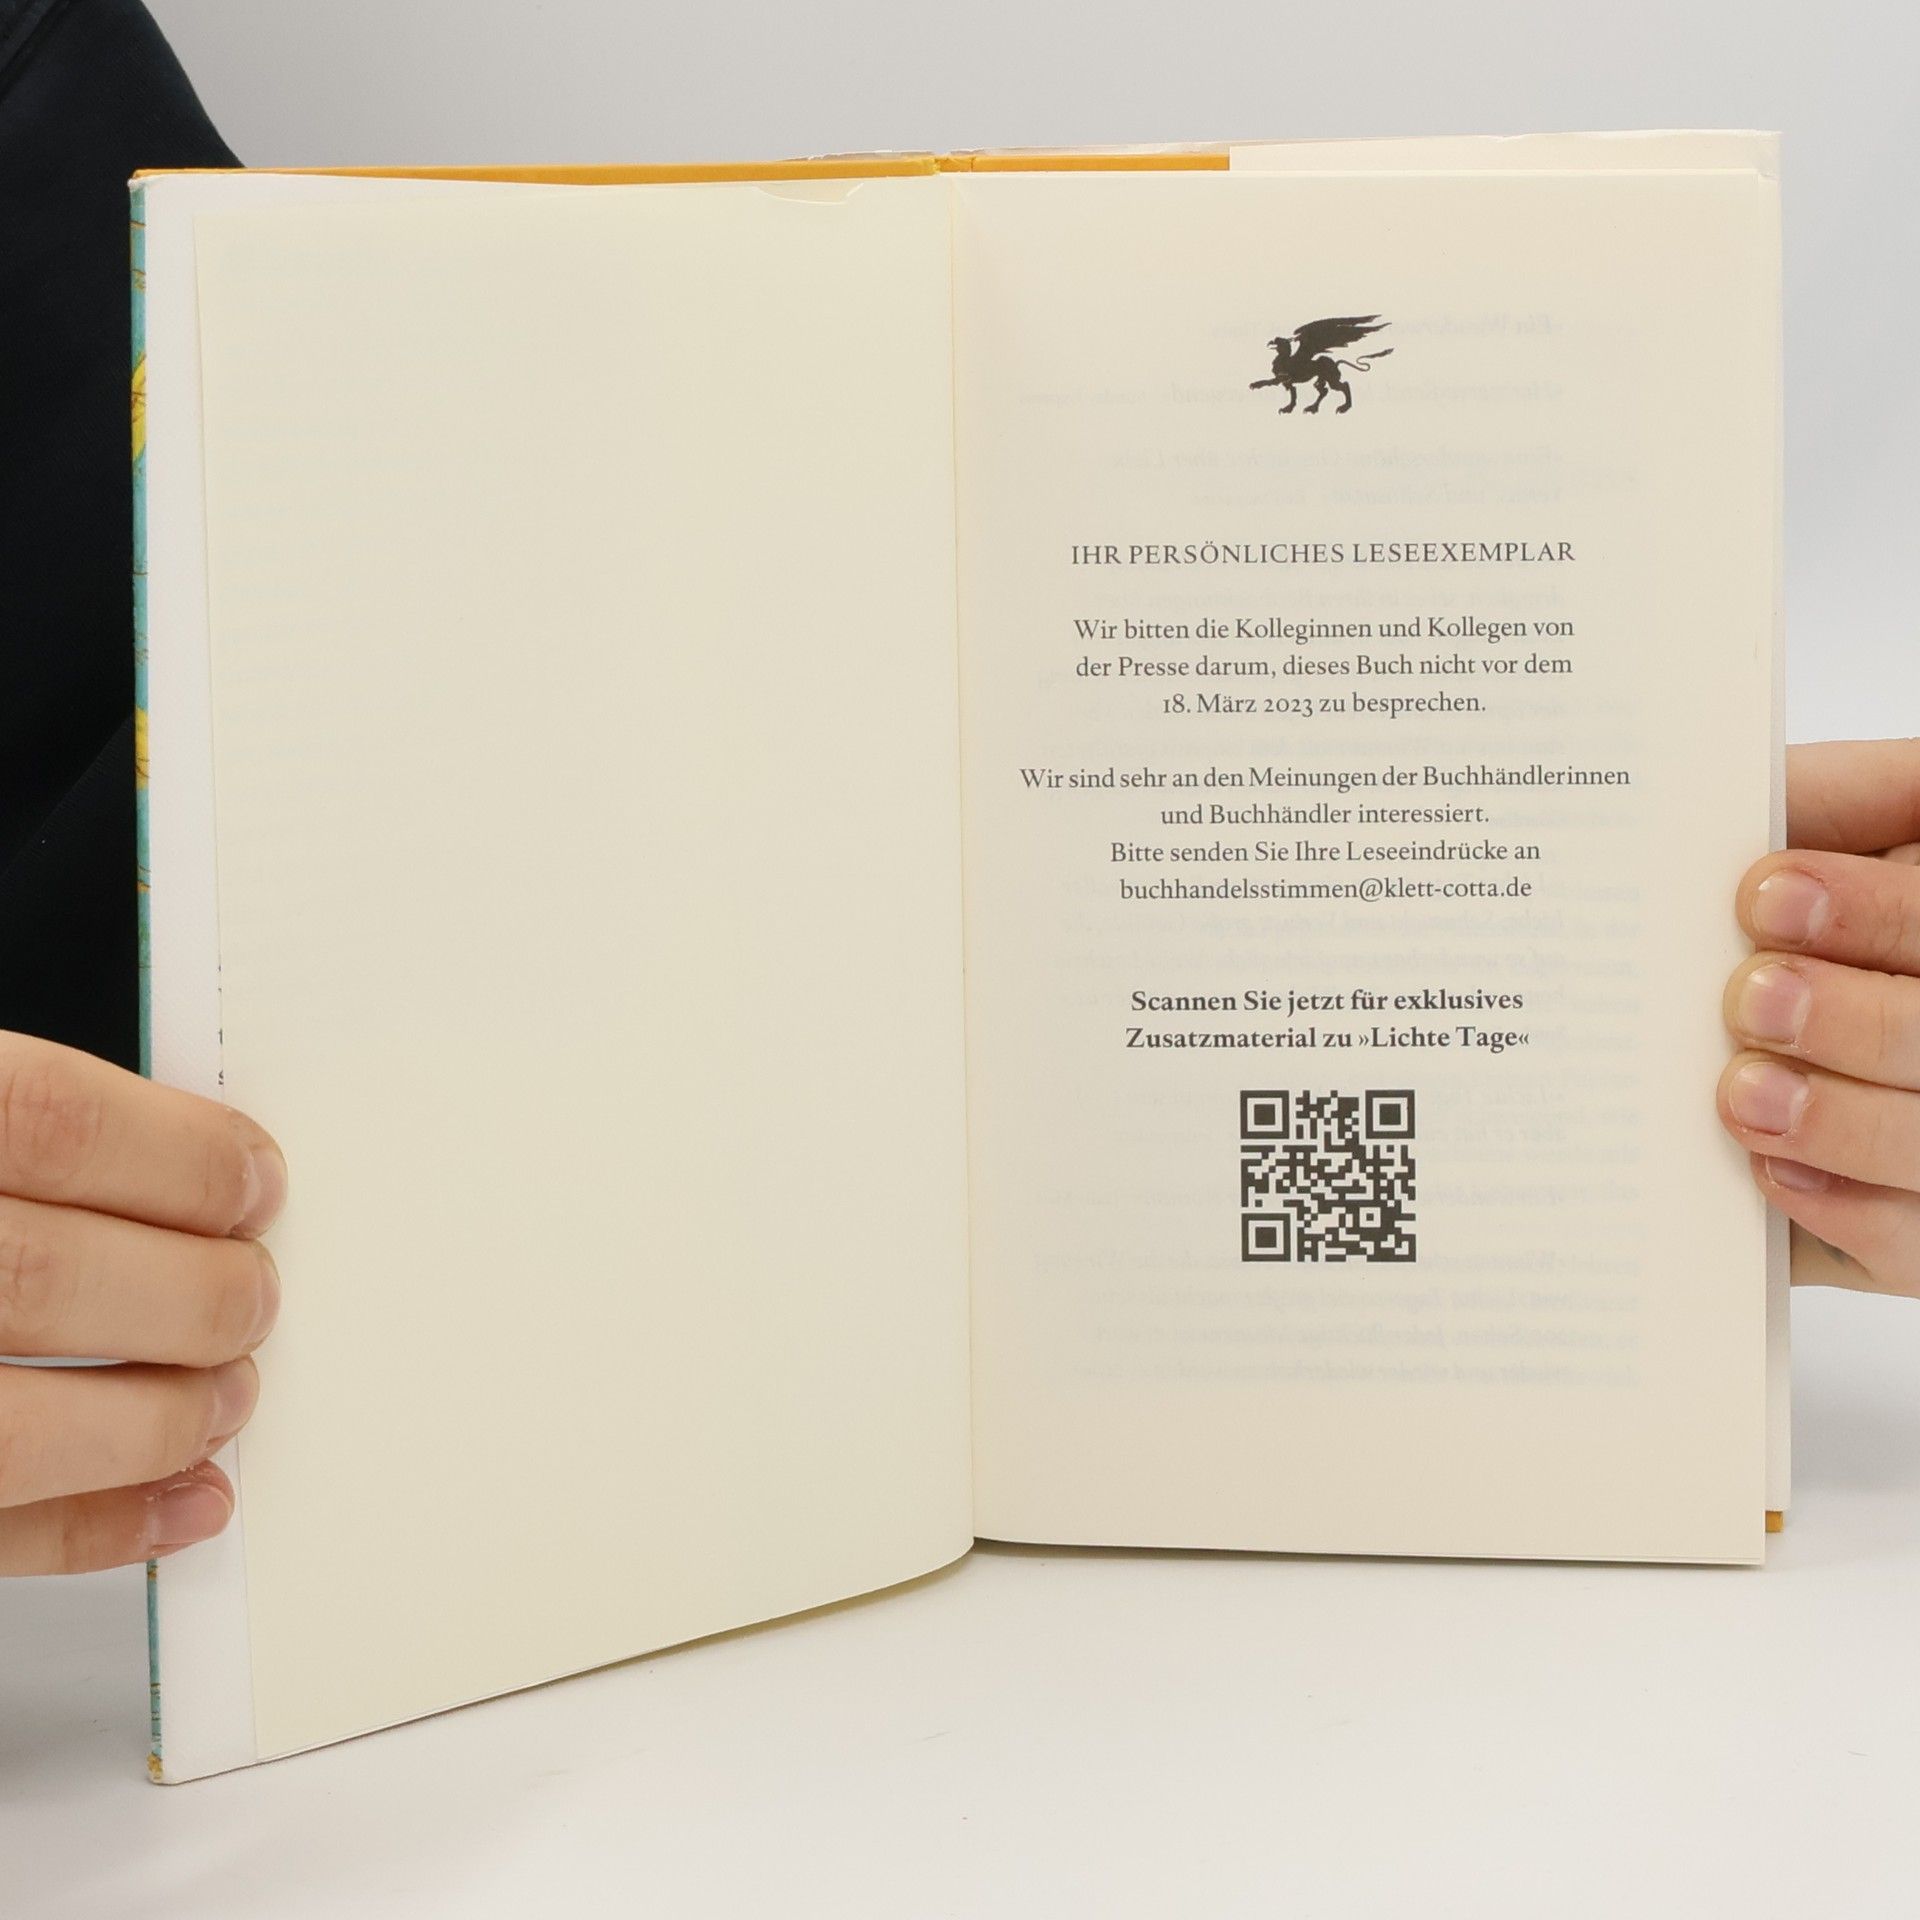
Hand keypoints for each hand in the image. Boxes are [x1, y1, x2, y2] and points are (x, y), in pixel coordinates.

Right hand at [0, 1032, 282, 1572]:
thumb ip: (8, 1132)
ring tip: (223, 1395)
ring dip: (156, 1419)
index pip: (50, 1121)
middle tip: (251, 1294)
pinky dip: (93, 1526)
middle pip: (48, 1274)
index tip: (252, 1180)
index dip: (179, 1155)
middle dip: (192, 1294)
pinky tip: (180, 1500)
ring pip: (13, 1426)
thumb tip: (184, 1163)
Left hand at [1720, 739, 1919, 1295]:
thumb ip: (1833, 801)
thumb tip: (1776, 800)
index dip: (1874, 911)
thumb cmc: (1818, 898)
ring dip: (1843, 1121)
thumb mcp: (1837, 825)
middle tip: (1750, 998)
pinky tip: (1773, 1173)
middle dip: (1854, 1018)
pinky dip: (1846, 1210)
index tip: (1762, 894)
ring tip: (1741, 1091)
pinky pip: (1915, 1245)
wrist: (1788, 1007)